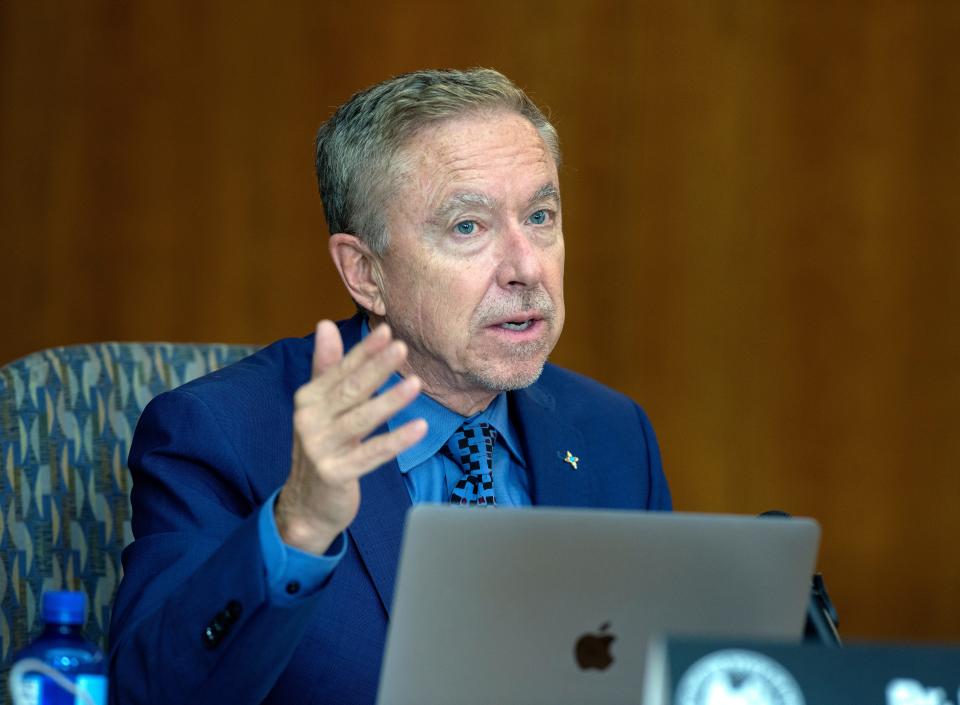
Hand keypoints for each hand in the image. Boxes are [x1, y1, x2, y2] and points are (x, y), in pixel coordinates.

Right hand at [275, 320, 426, 554]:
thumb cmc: (321, 447)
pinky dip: (396, 440)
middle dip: (377, 368)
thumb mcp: (321, 406)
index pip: (340, 369)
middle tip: (402, 348)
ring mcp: (321, 448)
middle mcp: (310, 420)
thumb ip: (326, 367)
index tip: (387, 331)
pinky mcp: (335, 473)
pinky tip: (419, 427)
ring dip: (389, 401)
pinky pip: (371, 454)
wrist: (306, 504)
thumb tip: (325, 324)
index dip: (364, 350)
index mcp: (309, 399)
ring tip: (416, 384)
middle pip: (351, 390)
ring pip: (361, 419)